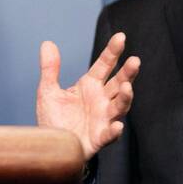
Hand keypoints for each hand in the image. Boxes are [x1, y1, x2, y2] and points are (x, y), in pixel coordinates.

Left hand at [36, 31, 139, 161]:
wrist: (51, 147)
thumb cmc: (53, 119)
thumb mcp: (48, 91)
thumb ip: (50, 69)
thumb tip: (47, 43)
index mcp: (90, 86)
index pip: (104, 65)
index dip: (112, 52)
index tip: (120, 37)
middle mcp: (101, 100)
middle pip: (118, 84)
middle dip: (127, 73)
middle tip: (135, 60)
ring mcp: (103, 119)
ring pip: (120, 107)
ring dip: (126, 98)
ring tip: (127, 88)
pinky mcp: (99, 138)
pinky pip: (110, 134)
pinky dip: (114, 130)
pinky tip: (117, 126)